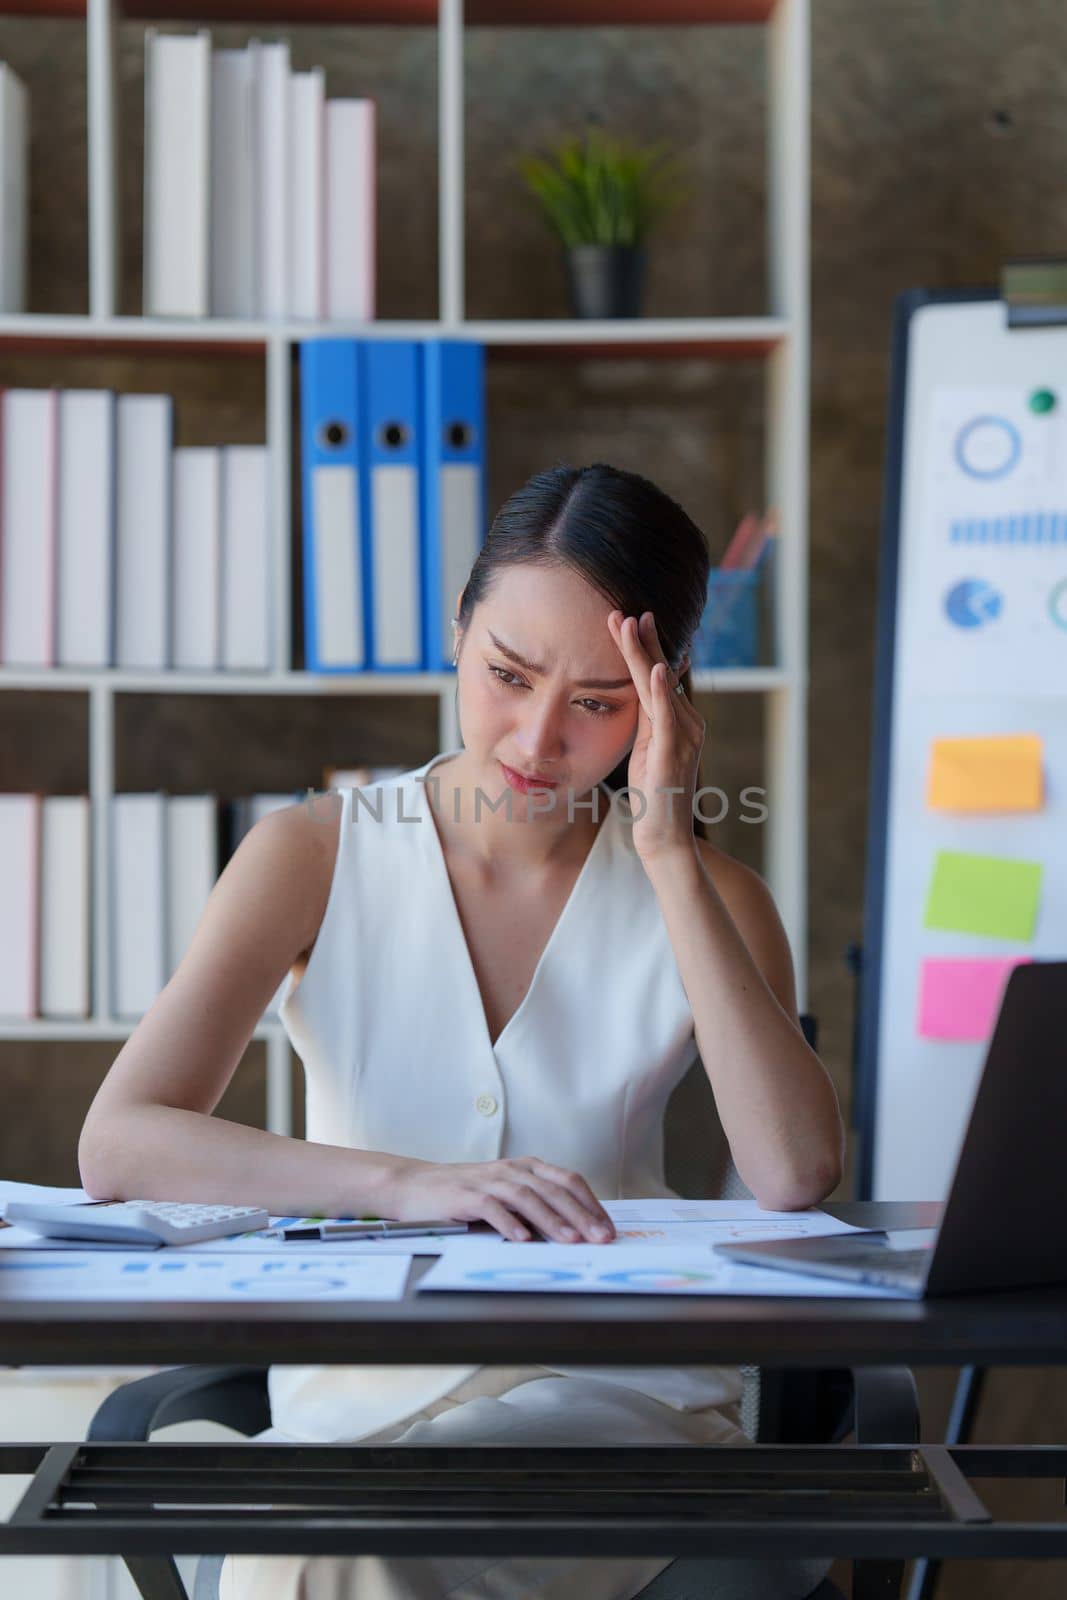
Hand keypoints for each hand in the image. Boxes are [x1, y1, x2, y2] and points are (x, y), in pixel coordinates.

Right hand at [386, 1156, 615, 1243]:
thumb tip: (575, 1230)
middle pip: (554, 1189)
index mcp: (527, 1168)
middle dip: (581, 1215)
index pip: (568, 1180)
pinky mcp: (465, 1194)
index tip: (608, 1227)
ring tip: (571, 1240)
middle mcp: (512, 1169)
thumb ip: (535, 1205)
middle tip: (601, 1238)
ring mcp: (489, 1180)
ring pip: (527, 1197)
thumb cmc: (465, 1194)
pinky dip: (509, 1223)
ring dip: (552, 1220)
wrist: (416, 1186)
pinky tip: (523, 1240)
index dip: (591, 1203)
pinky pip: (491, 1207)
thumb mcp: (505, 1194)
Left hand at [607, 609, 705, 867]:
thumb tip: (635, 695)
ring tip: (632, 624)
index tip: (626, 619)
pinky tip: (657, 668)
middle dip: (644, 640)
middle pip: (661, 673)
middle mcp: (687, 723)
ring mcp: (684, 737)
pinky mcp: (675, 753)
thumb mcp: (645, 751)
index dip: (642, 648)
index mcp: (678, 722)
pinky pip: (668, 715)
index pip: (657, 676)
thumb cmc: (653, 797)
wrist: (665, 838)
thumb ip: (645, 722)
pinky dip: (662, 690)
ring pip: (661, 686)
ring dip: (647, 653)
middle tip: (628, 609)